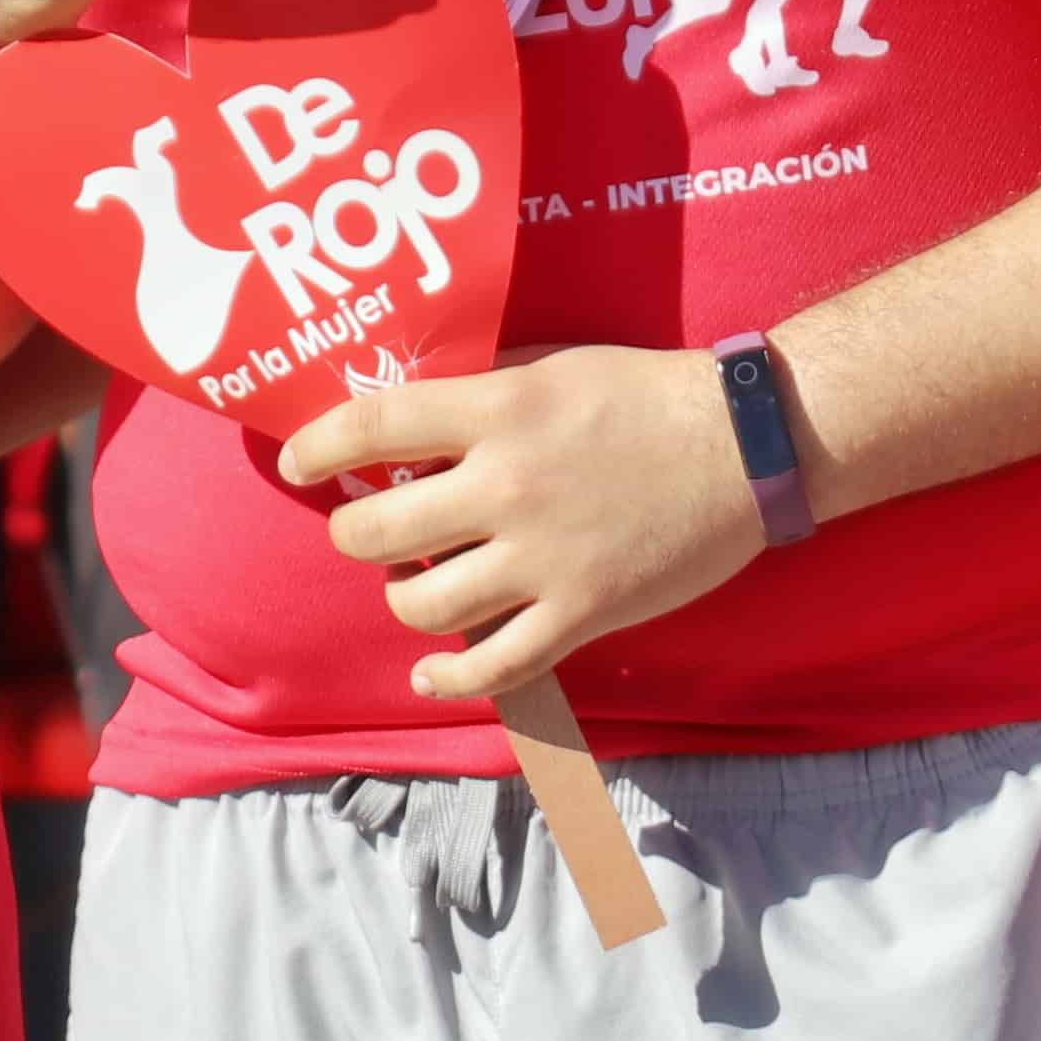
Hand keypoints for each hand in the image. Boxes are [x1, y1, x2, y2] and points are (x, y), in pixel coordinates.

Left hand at [278, 342, 767, 699]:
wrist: (746, 444)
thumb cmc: (646, 393)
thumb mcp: (553, 364)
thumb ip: (481, 390)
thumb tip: (411, 413)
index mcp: (497, 412)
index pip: (373, 426)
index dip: (316, 447)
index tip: (295, 461)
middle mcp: (506, 487)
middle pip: (374, 530)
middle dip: (353, 532)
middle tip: (365, 527)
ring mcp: (542, 558)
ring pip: (421, 602)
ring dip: (401, 595)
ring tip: (415, 581)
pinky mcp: (581, 613)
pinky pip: (493, 665)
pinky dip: (449, 676)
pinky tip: (429, 670)